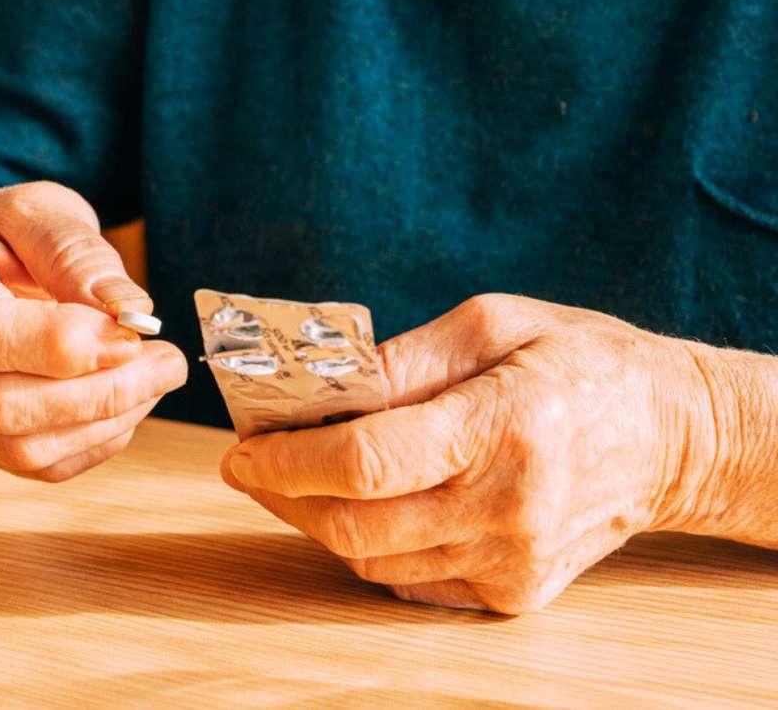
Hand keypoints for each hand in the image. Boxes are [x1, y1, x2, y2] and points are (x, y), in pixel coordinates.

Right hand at [0, 181, 186, 480]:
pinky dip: (94, 442)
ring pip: (19, 446)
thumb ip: (75, 251)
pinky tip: (125, 402)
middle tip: (166, 361)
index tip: (130, 334)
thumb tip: (128, 309)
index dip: (61, 344)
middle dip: (99, 392)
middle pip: (1, 404)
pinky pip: (33, 465)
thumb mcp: (35, 210)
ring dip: (105, 422)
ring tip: (154, 378)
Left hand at [221, 294, 714, 613]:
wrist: (673, 435)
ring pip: (375, 560)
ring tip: (290, 479)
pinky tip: (353, 506)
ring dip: (316, 521)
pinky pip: (412, 580)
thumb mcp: (493, 323)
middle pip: (357, 524)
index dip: (288, 460)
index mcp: (503, 427)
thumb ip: (402, 361)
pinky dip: (367, 546)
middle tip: (248, 463)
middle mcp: (509, 507)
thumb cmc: (580, 362)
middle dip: (283, 495)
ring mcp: (514, 560)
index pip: (367, 462)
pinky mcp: (517, 591)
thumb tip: (320, 389)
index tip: (242, 446)